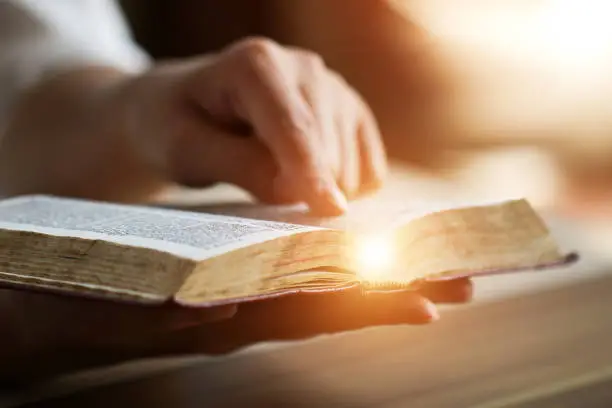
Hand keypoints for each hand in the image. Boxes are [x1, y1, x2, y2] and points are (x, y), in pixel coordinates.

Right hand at [0, 278, 471, 384]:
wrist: (48, 301)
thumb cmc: (77, 302)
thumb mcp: (117, 304)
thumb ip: (170, 305)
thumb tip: (230, 303)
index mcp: (223, 320)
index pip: (309, 313)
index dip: (367, 307)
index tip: (428, 303)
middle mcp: (242, 311)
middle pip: (331, 300)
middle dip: (395, 291)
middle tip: (463, 282)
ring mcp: (239, 296)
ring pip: (317, 285)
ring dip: (372, 274)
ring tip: (428, 265)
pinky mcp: (229, 279)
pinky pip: (288, 272)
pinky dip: (328, 263)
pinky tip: (355, 251)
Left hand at [121, 37, 386, 214]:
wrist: (188, 107)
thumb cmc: (177, 127)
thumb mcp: (186, 151)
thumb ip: (240, 166)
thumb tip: (299, 190)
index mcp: (257, 63)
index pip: (293, 128)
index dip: (310, 173)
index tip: (329, 212)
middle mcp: (304, 66)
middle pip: (326, 150)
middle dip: (300, 187)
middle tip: (255, 187)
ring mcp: (334, 87)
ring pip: (350, 164)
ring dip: (317, 189)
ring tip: (274, 173)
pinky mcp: (352, 113)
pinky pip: (369, 169)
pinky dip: (346, 188)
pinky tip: (310, 180)